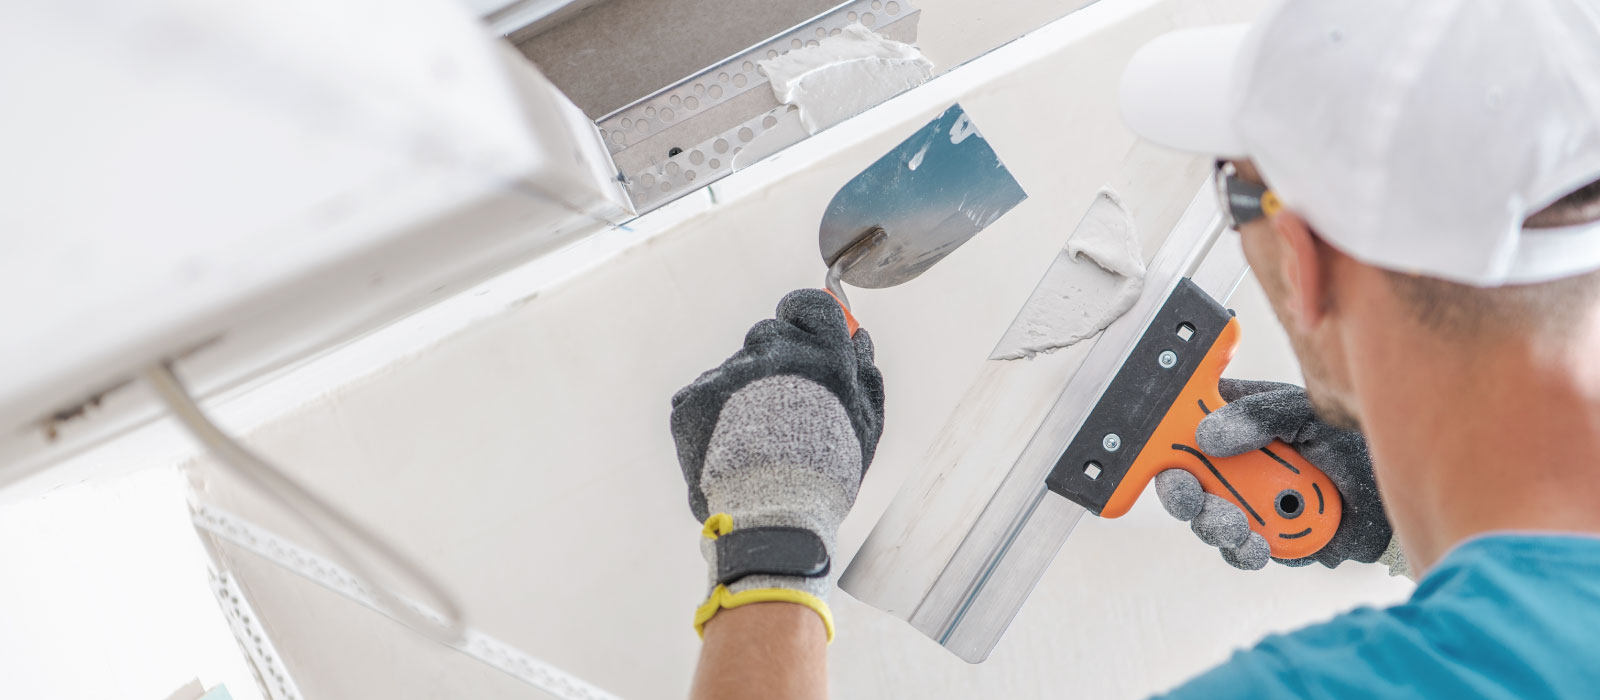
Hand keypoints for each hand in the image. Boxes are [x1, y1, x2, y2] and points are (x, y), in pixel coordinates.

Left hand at [669, 289, 884, 639]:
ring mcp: (731, 373)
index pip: (811, 306)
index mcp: (825, 357)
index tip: (795, 326)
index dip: (801, 314)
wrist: (770, 518)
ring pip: (734, 370)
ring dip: (741, 394)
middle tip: (775, 407)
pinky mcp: (694, 397)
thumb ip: (864, 374)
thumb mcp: (866, 427)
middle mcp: (777, 355)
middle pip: (767, 335)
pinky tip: (726, 450)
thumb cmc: (825, 477)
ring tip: (752, 443)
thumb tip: (857, 336)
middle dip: (772, 361)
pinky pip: (703, 395)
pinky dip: (712, 417)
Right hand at [1154, 379, 1397, 571]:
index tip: (1169, 460)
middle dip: (1183, 496)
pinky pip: (1239, 551)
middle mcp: (1232, 464)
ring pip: (1206, 520)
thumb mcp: (1305, 413)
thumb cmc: (1350, 441)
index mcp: (1234, 423)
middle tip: (1195, 502)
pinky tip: (1259, 548)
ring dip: (1216, 527)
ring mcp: (1246, 502)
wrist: (1391, 495)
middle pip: (1183, 481)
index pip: (1181, 429)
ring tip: (1240, 531)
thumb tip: (1208, 436)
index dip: (1163, 444)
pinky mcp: (1264, 537)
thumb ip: (1261, 416)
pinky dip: (1244, 552)